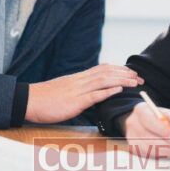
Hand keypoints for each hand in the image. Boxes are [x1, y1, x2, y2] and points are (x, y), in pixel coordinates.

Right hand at [25, 64, 142, 123]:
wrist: (29, 100)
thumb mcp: (65, 90)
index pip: (103, 69)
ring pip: (104, 81)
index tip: (132, 73)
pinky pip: (94, 95)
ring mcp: (78, 90)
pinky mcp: (74, 102)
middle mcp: (80, 81)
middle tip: (140, 78)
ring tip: (135, 82)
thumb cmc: (46, 98)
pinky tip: (118, 90)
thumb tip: (92, 94)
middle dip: (126, 74)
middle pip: (107, 72)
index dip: (120, 70)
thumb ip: (79, 90)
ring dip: (122, 81)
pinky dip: (107, 91)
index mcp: (79, 78)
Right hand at [122, 102, 169, 158]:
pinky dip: (160, 155)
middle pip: (148, 137)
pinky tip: (169, 153)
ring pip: (148, 148)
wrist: (143, 122)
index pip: (150, 121)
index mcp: (141, 110)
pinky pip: (147, 155)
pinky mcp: (133, 148)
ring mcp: (130, 137)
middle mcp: (132, 123)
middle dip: (166, 144)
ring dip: (164, 152)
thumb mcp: (169, 113)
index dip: (163, 130)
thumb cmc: (158, 118)